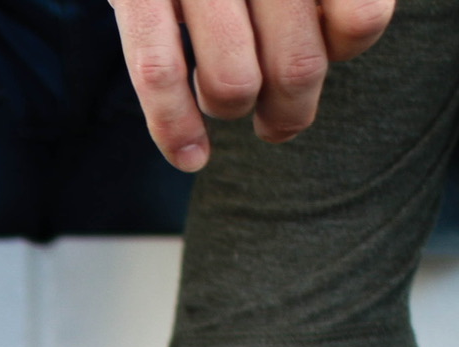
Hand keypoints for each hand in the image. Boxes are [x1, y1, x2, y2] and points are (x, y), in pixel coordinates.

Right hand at [109, 0, 392, 169]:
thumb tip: (338, 43)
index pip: (358, 20)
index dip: (343, 50)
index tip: (322, 50)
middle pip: (297, 65)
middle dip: (289, 111)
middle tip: (277, 121)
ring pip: (233, 81)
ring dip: (232, 111)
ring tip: (227, 104)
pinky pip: (158, 73)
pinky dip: (174, 128)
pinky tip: (190, 155)